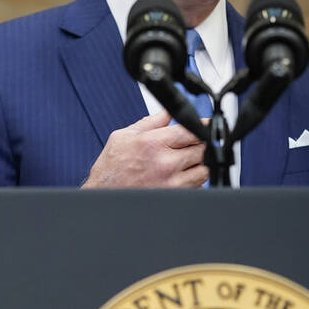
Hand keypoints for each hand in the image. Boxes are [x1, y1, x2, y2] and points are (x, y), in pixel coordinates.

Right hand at [83, 112, 207, 187]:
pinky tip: (180, 175)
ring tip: (185, 161)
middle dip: (200, 144)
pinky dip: (193, 179)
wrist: (102, 194)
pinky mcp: (174, 195)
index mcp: (152, 143)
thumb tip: (168, 112)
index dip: (203, 126)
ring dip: (199, 163)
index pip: (191, 130)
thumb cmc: (111, 168)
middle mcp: (164, 163)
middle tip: (192, 144)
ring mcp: (171, 182)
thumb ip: (150, 122)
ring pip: (204, 168)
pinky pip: (197, 186)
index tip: (206, 126)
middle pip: (202, 148)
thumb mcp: (124, 136)